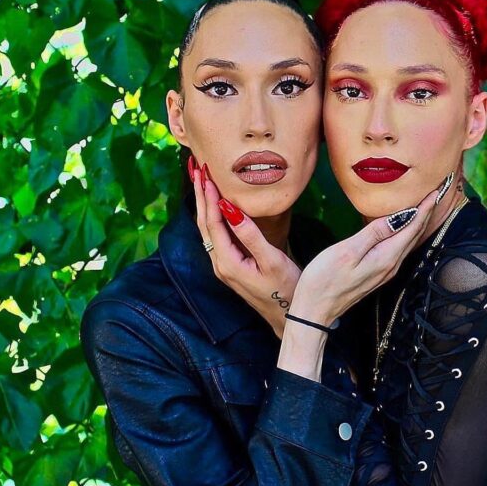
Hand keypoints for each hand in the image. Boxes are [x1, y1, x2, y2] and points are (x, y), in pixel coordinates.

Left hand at [192, 166, 299, 337]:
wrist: (290, 317)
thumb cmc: (287, 290)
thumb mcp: (272, 260)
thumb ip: (249, 234)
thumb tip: (229, 208)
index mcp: (227, 262)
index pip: (212, 222)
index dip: (208, 196)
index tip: (206, 172)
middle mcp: (220, 265)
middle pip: (204, 224)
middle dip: (199, 195)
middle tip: (196, 167)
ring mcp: (223, 267)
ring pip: (208, 230)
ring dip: (203, 204)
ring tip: (200, 180)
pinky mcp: (231, 267)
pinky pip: (216, 237)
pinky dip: (213, 217)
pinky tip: (214, 206)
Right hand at [287, 188, 438, 327]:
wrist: (315, 309)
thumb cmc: (325, 280)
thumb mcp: (348, 251)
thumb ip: (374, 234)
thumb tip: (400, 216)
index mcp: (386, 257)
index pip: (412, 227)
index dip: (425, 207)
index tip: (437, 189)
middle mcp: (391, 265)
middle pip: (415, 234)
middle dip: (427, 212)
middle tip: (439, 191)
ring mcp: (385, 271)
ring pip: (408, 241)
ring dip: (419, 222)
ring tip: (426, 204)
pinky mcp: (377, 272)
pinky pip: (399, 248)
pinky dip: (407, 233)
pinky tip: (404, 226)